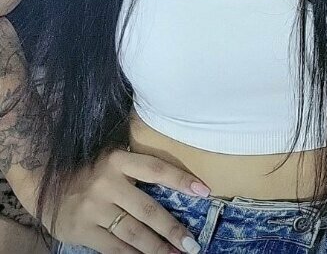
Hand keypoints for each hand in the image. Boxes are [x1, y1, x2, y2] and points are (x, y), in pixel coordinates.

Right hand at [46, 148, 209, 253]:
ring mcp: (94, 209)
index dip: (181, 180)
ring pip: (134, 233)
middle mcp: (107, 183)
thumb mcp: (112, 160)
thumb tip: (174, 192)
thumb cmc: (88, 172)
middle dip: (173, 229)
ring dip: (158, 248)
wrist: (42, 183)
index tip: (205, 191)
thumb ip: (136, 171)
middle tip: (193, 244)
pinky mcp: (82, 230)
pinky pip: (114, 247)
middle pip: (148, 209)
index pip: (156, 169)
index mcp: (118, 160)